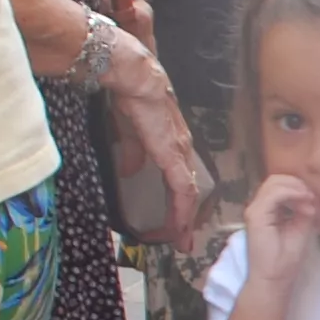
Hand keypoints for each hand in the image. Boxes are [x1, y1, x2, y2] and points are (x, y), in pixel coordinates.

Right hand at [102, 31, 202, 246]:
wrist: (135, 79)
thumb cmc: (132, 96)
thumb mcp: (132, 130)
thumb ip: (134, 151)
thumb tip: (130, 170)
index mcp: (172, 143)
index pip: (181, 178)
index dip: (180, 202)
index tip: (177, 223)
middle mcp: (182, 149)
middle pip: (189, 190)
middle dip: (186, 218)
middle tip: (184, 240)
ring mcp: (179, 152)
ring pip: (189, 193)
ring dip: (185, 219)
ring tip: (182, 240)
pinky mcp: (173, 155)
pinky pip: (182, 188)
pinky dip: (181, 210)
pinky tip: (179, 226)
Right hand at [243, 172, 318, 287]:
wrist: (274, 279)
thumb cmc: (285, 259)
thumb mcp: (301, 228)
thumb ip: (304, 210)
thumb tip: (311, 195)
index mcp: (267, 210)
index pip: (280, 185)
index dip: (299, 186)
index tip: (314, 199)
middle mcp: (258, 207)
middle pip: (276, 179)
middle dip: (298, 184)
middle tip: (313, 197)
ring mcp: (255, 210)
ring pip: (274, 182)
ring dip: (296, 188)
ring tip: (309, 200)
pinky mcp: (255, 215)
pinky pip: (274, 194)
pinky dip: (291, 194)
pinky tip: (304, 203)